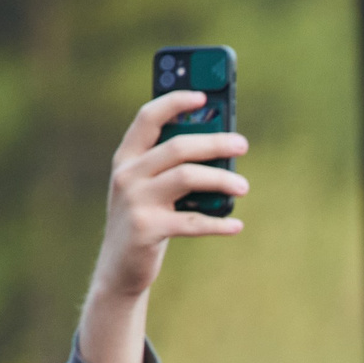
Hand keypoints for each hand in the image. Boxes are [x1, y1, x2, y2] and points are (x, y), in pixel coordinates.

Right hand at [78, 92, 249, 362]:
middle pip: (177, 146)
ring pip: (187, 177)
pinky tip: (236, 225)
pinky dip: (218, 223)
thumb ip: (172, 167)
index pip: (148, 118)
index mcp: (126, 158)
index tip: (204, 95)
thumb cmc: (145, 219)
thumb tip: (221, 147)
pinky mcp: (147, 229)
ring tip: (244, 186)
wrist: (119, 268)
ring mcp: (135, 201)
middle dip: (214, 142)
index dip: (174, 101)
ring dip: (221, 179)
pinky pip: (192, 221)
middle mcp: (127, 175)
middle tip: (242, 144)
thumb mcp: (149, 188)